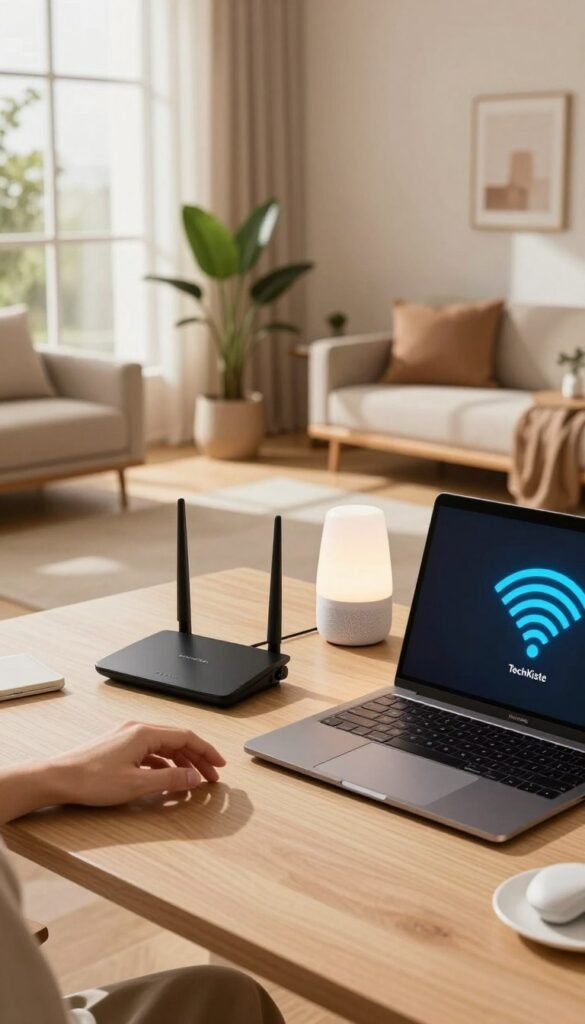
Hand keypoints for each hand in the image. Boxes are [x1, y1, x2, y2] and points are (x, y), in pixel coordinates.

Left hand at [48, 721, 225, 807]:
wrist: (57, 778)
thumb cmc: (91, 779)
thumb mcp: (137, 784)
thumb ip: (170, 780)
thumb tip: (194, 777)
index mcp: (144, 733)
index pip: (186, 736)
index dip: (206, 751)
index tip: (219, 764)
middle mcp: (137, 730)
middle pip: (177, 740)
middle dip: (197, 757)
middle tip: (211, 775)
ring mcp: (126, 737)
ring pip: (164, 746)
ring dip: (181, 761)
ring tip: (192, 778)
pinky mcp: (118, 747)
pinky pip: (150, 752)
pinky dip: (164, 764)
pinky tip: (166, 777)